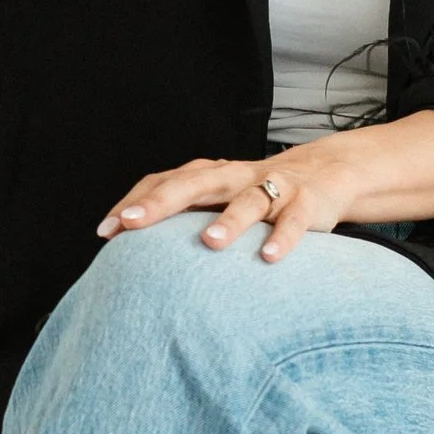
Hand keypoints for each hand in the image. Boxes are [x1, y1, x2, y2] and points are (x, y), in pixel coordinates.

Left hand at [96, 109, 433, 260]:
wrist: (328, 173)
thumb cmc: (258, 195)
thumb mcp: (219, 201)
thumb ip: (183, 218)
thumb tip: (130, 254)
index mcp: (209, 175)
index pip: (164, 180)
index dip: (134, 202)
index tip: (105, 230)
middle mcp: (236, 176)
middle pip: (194, 182)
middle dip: (162, 202)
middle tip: (132, 224)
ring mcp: (273, 187)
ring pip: (247, 200)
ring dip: (227, 220)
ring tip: (207, 243)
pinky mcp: (307, 203)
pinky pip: (294, 221)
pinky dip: (283, 239)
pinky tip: (269, 259)